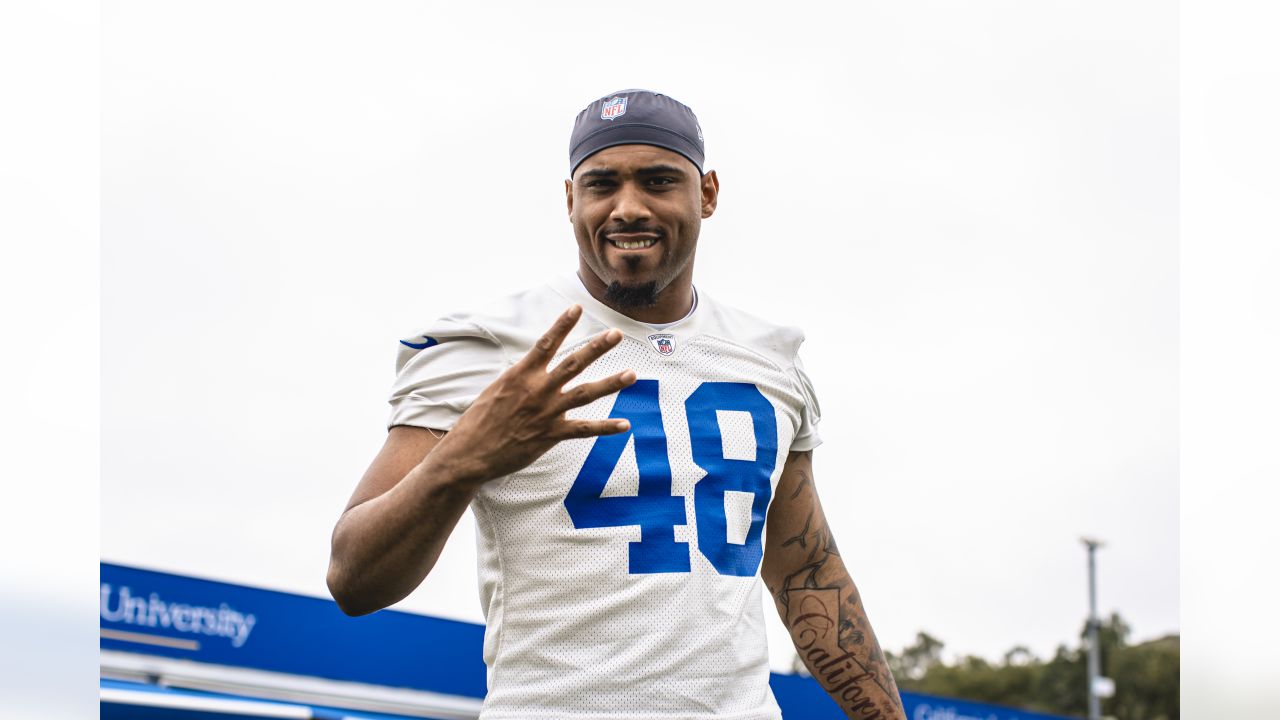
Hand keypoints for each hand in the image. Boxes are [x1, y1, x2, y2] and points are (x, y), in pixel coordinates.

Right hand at [431, 305, 636, 484]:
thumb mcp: (496, 390)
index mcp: (520, 375)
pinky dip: (605, 428)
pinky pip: (583, 429)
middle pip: (573, 364)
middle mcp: (537, 390)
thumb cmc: (479, 421)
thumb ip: (520, 378)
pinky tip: (625, 424)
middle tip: (616, 334)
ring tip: (632, 374)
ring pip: (585, 394)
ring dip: (610, 383)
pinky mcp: (550, 435)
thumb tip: (534, 368)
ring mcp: (546, 412)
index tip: (577, 308)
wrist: (469, 453)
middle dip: (597, 348)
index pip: (546, 343)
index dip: (562, 325)